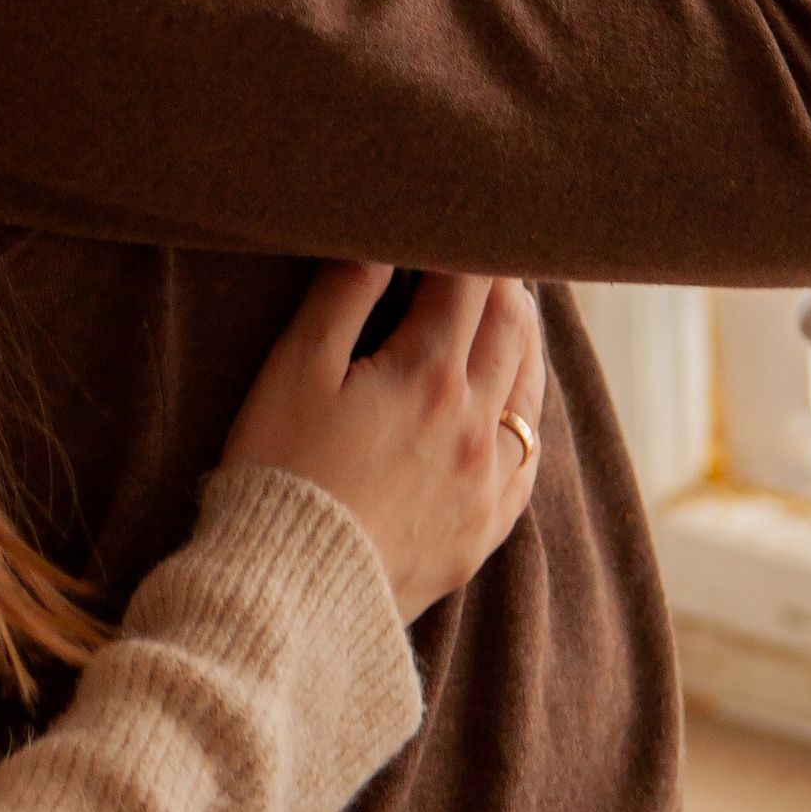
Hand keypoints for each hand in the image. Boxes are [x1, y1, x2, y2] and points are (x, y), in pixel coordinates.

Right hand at [222, 263, 544, 623]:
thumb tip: (381, 235)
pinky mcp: (482, 533)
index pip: (466, 283)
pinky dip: (529, 413)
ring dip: (524, 338)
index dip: (463, 240)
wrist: (290, 599)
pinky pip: (528, 460)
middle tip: (491, 246)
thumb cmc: (280, 471)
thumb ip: (343, 293)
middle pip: (511, 328)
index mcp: (428, 376)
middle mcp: (475, 426)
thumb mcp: (296, 369)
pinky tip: (519, 404)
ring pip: (530, 390)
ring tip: (513, 307)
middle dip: (502, 279)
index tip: (457, 212)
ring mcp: (486, 485)